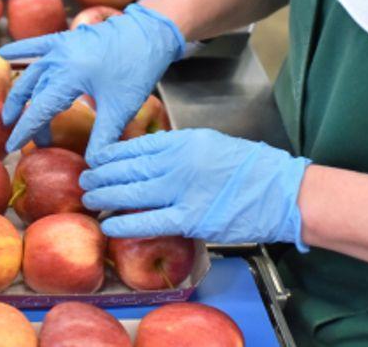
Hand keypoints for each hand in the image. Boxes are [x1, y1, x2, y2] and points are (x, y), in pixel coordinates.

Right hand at [0, 4, 184, 155]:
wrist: (150, 33)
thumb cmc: (136, 69)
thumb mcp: (120, 108)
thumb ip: (103, 138)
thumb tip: (92, 166)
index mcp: (68, 76)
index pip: (39, 109)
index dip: (25, 130)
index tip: (12, 147)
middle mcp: (58, 59)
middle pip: (32, 93)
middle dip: (23, 116)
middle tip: (20, 136)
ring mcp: (61, 46)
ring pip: (32, 72)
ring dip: (21, 93)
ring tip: (12, 113)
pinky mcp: (67, 38)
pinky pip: (38, 44)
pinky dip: (21, 49)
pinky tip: (3, 53)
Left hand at [80, 129, 311, 250]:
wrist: (283, 191)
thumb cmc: (250, 168)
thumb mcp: (210, 144)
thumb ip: (178, 149)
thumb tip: (148, 156)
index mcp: (182, 142)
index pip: (134, 147)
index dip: (109, 156)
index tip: (95, 160)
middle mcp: (177, 163)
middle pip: (127, 169)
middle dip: (100, 176)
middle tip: (84, 181)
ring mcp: (183, 191)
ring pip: (132, 193)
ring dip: (105, 198)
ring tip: (89, 200)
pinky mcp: (191, 219)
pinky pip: (149, 222)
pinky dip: (125, 224)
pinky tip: (108, 225)